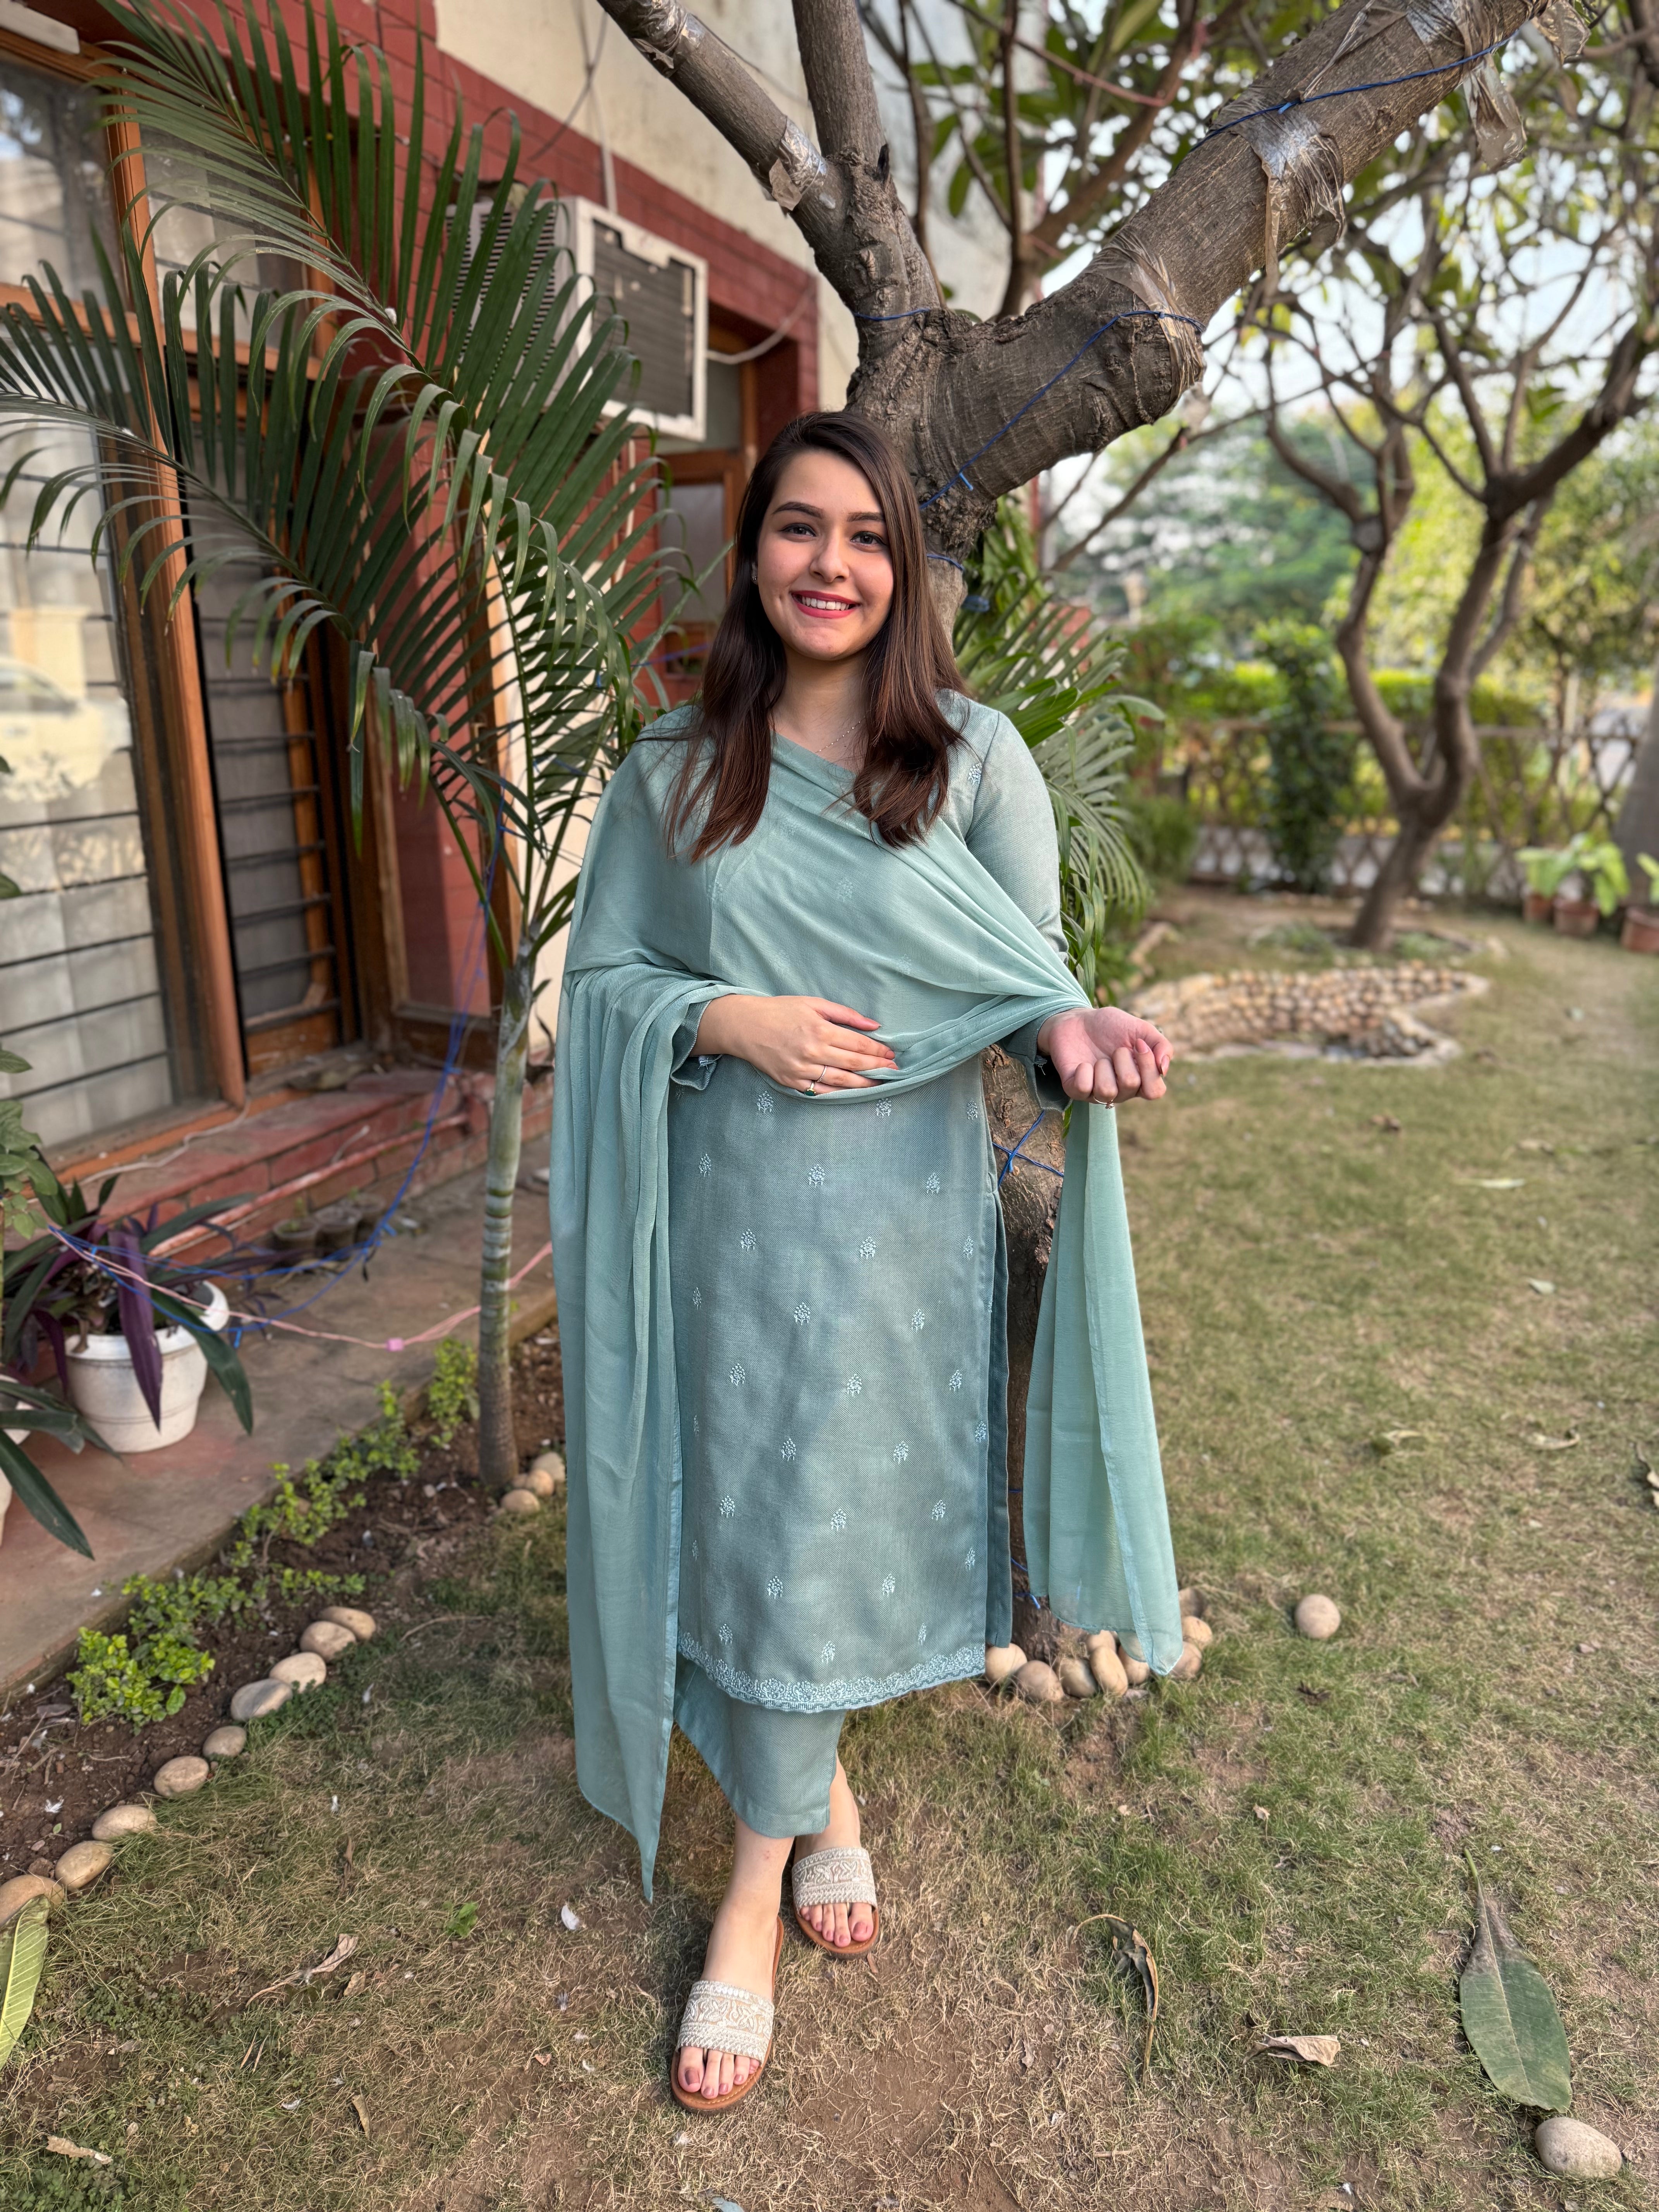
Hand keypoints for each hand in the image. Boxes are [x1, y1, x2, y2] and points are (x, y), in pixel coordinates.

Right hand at [694, 994, 895, 1091]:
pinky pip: (822, 1090)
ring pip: (841, 1081)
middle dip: (877, 1067)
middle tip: (894, 1070)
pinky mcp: (793, 1082)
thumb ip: (845, 1014)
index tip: (891, 1054)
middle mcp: (813, 1052)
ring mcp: (802, 1070)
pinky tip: (854, 1091)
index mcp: (820, 1030)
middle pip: (854, 1064)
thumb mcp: (813, 1004)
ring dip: (864, 1083)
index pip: (857, 1044)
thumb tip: (873, 1025)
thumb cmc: (780, 1011)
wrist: (745, 1027)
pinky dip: (841, 1092)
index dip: (877, 1050)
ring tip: (880, 1083)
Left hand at [1036, 1005, 1171, 1104]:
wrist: (1079, 1019)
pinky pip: (1082, 1088)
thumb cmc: (1112, 1027)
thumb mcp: (1141, 1029)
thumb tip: (1164, 1069)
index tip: (1139, 1044)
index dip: (1149, 1067)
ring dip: (1103, 1065)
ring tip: (1099, 1058)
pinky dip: (1083, 1071)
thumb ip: (1161, 1045)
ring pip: (1107, 1090)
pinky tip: (1083, 1063)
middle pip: (1131, 1084)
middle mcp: (1120, 1091)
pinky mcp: (1075, 1089)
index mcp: (1140, 1080)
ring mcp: (1097, 1093)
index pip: (1155, 1091)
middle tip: (1115, 1049)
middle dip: (1123, 1058)